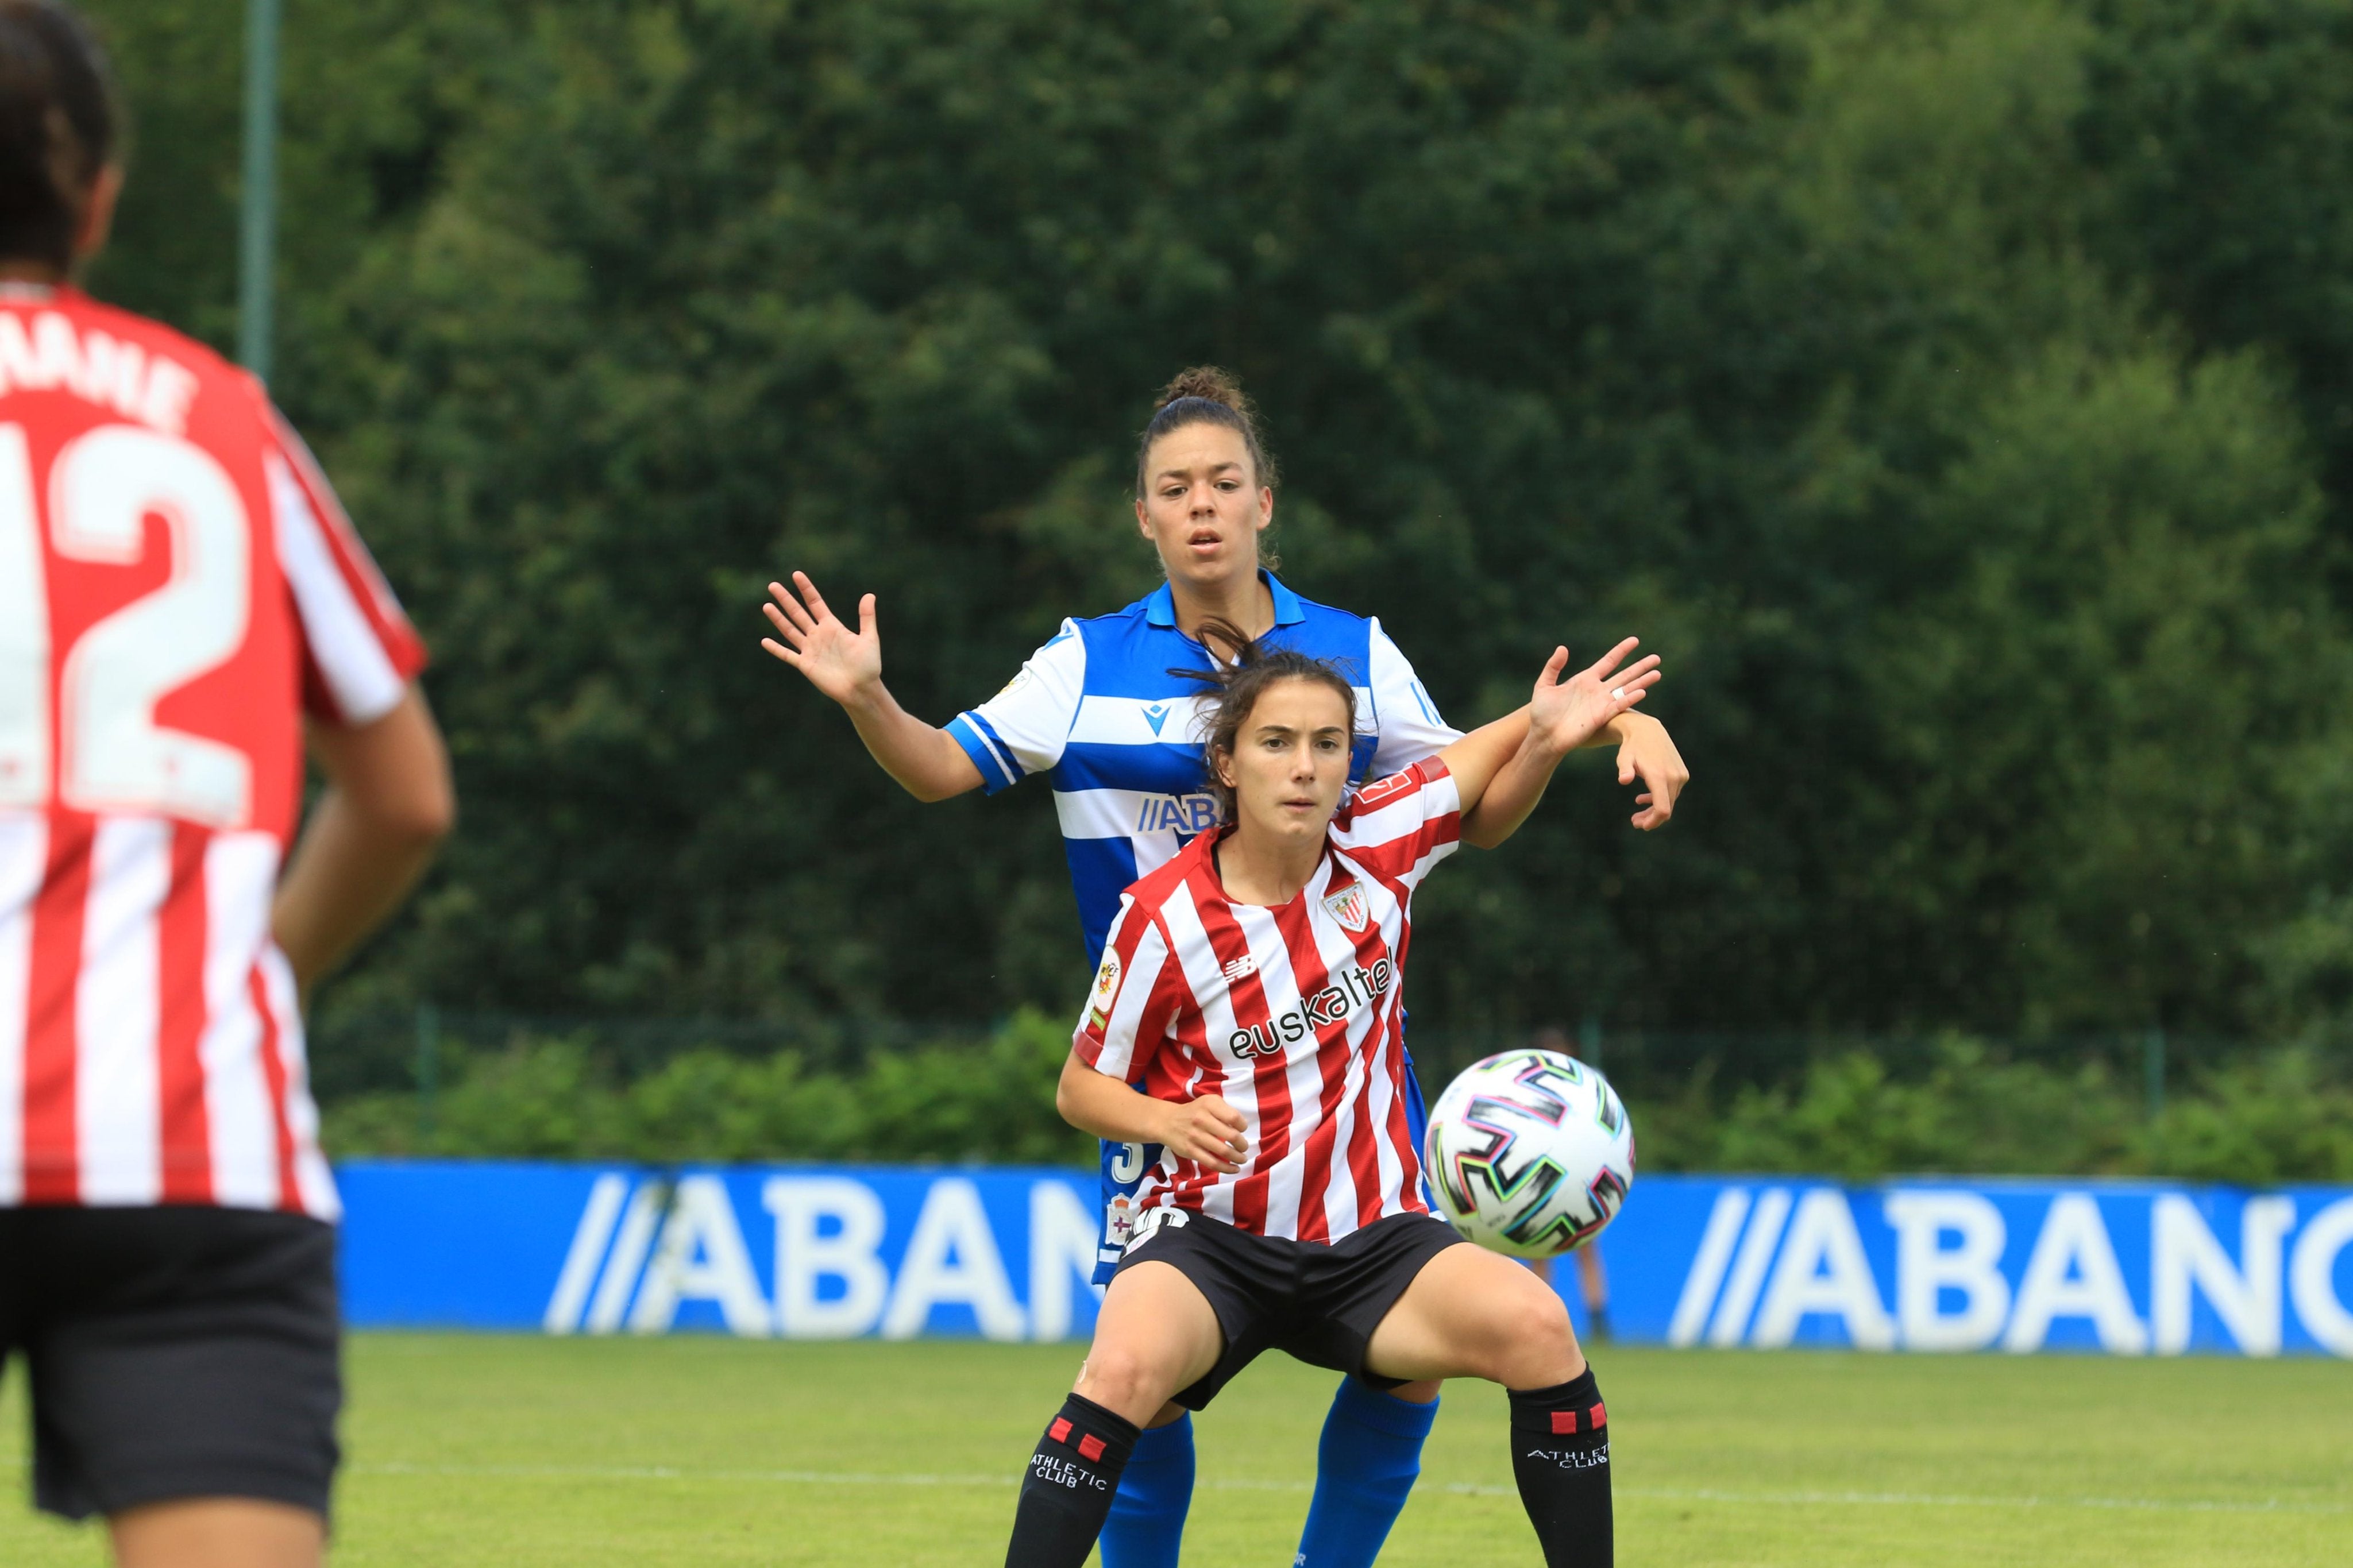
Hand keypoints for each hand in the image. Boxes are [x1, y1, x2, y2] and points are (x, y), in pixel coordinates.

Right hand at [761, 572, 881, 706]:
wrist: (861, 689)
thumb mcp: (869, 639)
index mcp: (832, 626)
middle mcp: (818, 635)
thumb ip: (866, 617)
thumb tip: (870, 595)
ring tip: (767, 605)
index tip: (796, 574)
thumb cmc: (868, 665)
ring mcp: (810, 650)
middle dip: (786, 599)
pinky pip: (788, 655)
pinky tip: (765, 641)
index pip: (815, 603)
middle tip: (772, 586)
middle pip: (798, 613)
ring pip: (790, 630)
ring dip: (778, 619)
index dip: (806, 589)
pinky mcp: (806, 665)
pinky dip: (776, 649)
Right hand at [1154, 1095, 1247, 1173]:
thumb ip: (1225, 1110)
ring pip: (1223, 1151)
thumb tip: (1241, 1128)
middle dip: (1242, 1144)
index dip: (1243, 1126)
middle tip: (1244, 1147)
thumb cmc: (1195, 1111)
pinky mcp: (1190, 1151)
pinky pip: (1212, 1163)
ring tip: (1242, 1159)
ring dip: (1238, 1157)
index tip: (1242, 1130)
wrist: (1167, 1122)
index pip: (1234, 1117)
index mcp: (1209, 1105)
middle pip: (1231, 1136)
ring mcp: (1195, 1136)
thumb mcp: (1209, 1101)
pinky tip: (1234, 1169)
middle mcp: (1201, 1119)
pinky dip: (1227, 1168)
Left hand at [1528, 638, 1659, 759]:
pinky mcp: (1601, 717)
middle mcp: (1597, 690)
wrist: (1543, 735)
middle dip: (1640, 666)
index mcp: (1585, 680)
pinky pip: (1618, 706)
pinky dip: (1629, 699)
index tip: (1635, 640)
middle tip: (1656, 658)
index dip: (1621, 651)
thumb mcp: (1544, 685)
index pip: (1609, 661)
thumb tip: (1563, 648)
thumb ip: (1553, 666)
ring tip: (1657, 673)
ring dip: (1642, 682)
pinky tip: (1642, 692)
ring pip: (1626, 689)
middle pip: (1624, 675)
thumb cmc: (1542, 713)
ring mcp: (1601, 703)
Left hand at [1609, 711, 1688, 830]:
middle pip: (1666, 808)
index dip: (1653, 821)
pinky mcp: (1682, 774)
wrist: (1648, 730)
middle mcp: (1674, 777)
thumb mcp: (1624, 758)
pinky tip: (1642, 799)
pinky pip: (1672, 793)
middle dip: (1651, 819)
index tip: (1641, 826)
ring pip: (1669, 802)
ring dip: (1653, 810)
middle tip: (1634, 822)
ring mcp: (1681, 775)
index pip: (1662, 809)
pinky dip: (1659, 799)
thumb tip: (1624, 780)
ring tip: (1636, 815)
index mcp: (1660, 776)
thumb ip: (1624, 769)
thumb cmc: (1632, 747)